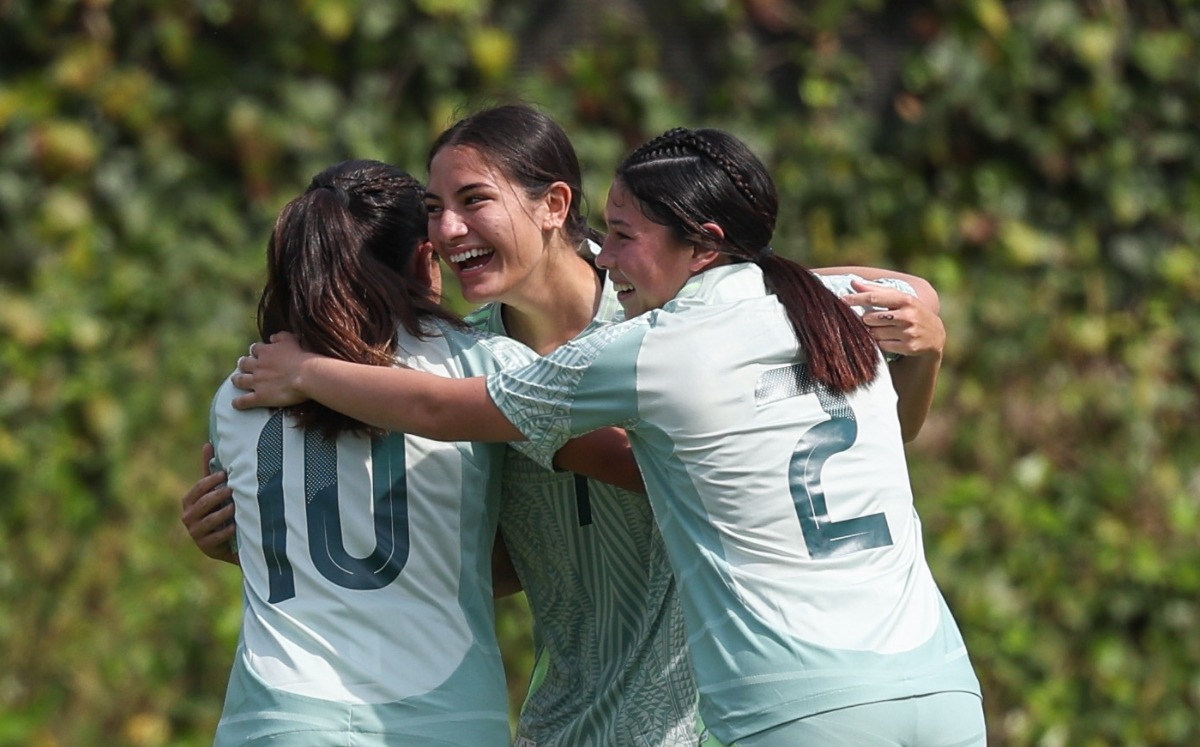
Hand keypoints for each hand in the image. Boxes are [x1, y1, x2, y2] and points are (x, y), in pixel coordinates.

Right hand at [181, 443, 238, 564]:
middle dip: (218, 495)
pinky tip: (236, 526)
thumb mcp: (215, 490)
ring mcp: (196, 534)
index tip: (225, 474)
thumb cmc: (220, 508)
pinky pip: (216, 538)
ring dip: (223, 513)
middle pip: (203, 504)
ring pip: (209, 520)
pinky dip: (226, 531)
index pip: (198, 489)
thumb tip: (207, 443)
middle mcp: (188, 517)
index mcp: (188, 502)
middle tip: (233, 488)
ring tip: (236, 507)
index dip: (211, 481)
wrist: (227, 541)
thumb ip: (209, 470)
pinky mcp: (206, 547)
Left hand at [231, 332, 313, 408]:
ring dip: (237, 380)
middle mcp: (258, 366)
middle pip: (244, 363)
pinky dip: (238, 402)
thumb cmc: (303, 358)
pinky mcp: (260, 397)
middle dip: (243, 364)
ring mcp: (257, 382)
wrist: (307, 375)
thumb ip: (280, 336)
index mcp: (266, 352)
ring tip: (236, 381)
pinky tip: (235, 404)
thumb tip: (272, 337)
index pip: (255, 349)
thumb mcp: (292, 340)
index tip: (259, 354)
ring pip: (240, 380)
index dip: (256, 352)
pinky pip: (244, 401)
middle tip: (245, 367)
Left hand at [841, 279, 944, 359]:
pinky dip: (881, 342)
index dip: (856, 299)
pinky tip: (889, 339)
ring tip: (882, 329)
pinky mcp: (908, 347)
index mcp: (905, 299)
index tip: (842, 299)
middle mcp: (908, 315)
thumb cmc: (910, 312)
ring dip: (873, 331)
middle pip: (871, 318)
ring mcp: (909, 332)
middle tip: (872, 320)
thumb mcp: (899, 298)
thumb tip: (853, 282)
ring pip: (875, 333)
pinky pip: (882, 345)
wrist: (935, 335)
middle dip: (867, 319)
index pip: (875, 298)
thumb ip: (876, 290)